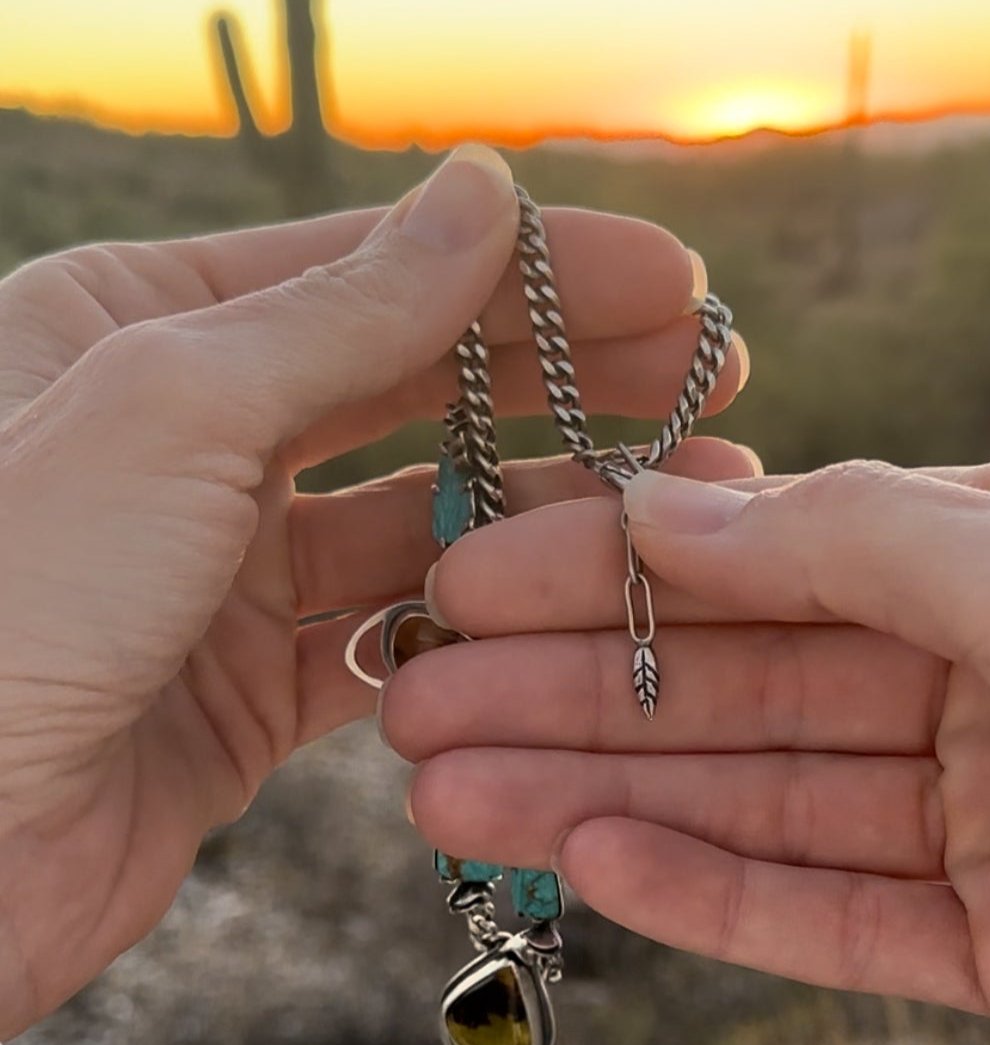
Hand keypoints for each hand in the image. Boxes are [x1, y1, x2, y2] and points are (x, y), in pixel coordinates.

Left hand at [0, 145, 750, 1036]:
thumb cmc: (0, 607)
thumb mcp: (175, 411)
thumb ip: (345, 313)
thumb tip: (480, 197)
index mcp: (136, 331)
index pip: (375, 275)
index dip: (534, 277)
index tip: (672, 285)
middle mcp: (186, 445)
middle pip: (415, 392)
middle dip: (565, 386)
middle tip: (708, 383)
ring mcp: (223, 574)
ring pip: (423, 527)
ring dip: (545, 517)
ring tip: (675, 509)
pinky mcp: (249, 692)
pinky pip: (394, 642)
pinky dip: (476, 628)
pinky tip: (566, 611)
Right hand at [382, 444, 989, 1044]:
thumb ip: (849, 541)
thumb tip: (668, 512)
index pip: (783, 552)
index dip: (623, 563)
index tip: (481, 574)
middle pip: (750, 686)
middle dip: (582, 691)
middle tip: (423, 700)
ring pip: (768, 805)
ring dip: (608, 795)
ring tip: (456, 790)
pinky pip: (834, 917)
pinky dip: (710, 894)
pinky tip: (589, 863)